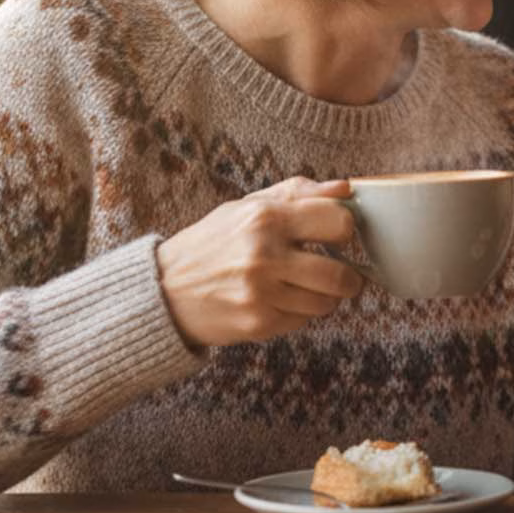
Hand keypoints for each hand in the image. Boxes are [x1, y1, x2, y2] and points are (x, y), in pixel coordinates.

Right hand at [156, 177, 365, 347]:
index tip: (339, 236)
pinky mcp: (257, 323)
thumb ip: (298, 193)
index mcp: (265, 217)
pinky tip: (280, 300)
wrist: (164, 290)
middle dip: (350, 277)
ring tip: (309, 287)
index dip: (346, 230)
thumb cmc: (212, 243)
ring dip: (326, 297)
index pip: (338, 222)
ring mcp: (260, 293)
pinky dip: (299, 312)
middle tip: (344, 275)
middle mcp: (263, 255)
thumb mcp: (247, 206)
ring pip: (326, 303)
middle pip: (340, 274)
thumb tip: (345, 188)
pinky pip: (303, 321)